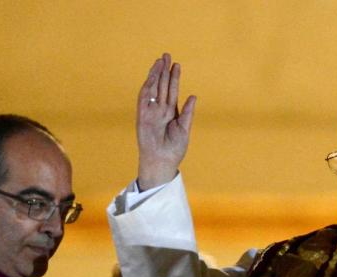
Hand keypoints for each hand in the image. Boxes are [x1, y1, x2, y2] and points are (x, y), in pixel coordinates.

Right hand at [137, 53, 196, 189]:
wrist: (163, 160)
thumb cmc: (174, 149)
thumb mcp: (184, 128)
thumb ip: (188, 112)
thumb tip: (193, 96)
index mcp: (171, 112)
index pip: (172, 91)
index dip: (174, 78)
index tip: (177, 64)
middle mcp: (160, 109)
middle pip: (162, 86)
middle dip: (164, 71)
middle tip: (167, 55)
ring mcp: (151, 111)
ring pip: (153, 88)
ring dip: (156, 74)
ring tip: (160, 60)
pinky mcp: (142, 114)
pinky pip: (144, 97)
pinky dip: (148, 85)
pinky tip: (153, 74)